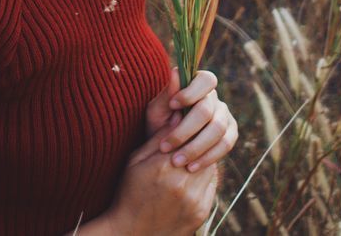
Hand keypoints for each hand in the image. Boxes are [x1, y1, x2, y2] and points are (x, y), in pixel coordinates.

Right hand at [102, 119, 218, 234]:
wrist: (132, 233)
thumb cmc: (130, 193)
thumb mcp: (136, 161)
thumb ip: (158, 138)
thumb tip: (177, 115)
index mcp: (163, 167)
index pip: (188, 137)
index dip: (190, 128)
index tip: (188, 122)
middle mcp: (182, 183)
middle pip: (202, 151)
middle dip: (198, 143)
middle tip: (192, 138)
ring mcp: (194, 200)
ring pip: (210, 168)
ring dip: (203, 160)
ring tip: (191, 158)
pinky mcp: (201, 212)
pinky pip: (210, 187)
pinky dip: (204, 179)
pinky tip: (191, 178)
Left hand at [145, 67, 238, 172]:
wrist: (168, 151)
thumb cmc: (159, 125)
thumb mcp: (157, 111)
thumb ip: (166, 94)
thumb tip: (175, 72)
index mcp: (198, 86)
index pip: (205, 80)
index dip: (191, 92)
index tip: (172, 105)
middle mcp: (215, 99)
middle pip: (207, 110)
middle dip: (184, 130)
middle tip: (164, 147)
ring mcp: (225, 116)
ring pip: (217, 129)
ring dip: (195, 147)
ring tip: (176, 161)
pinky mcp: (230, 135)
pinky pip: (226, 145)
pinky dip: (208, 157)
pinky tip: (192, 167)